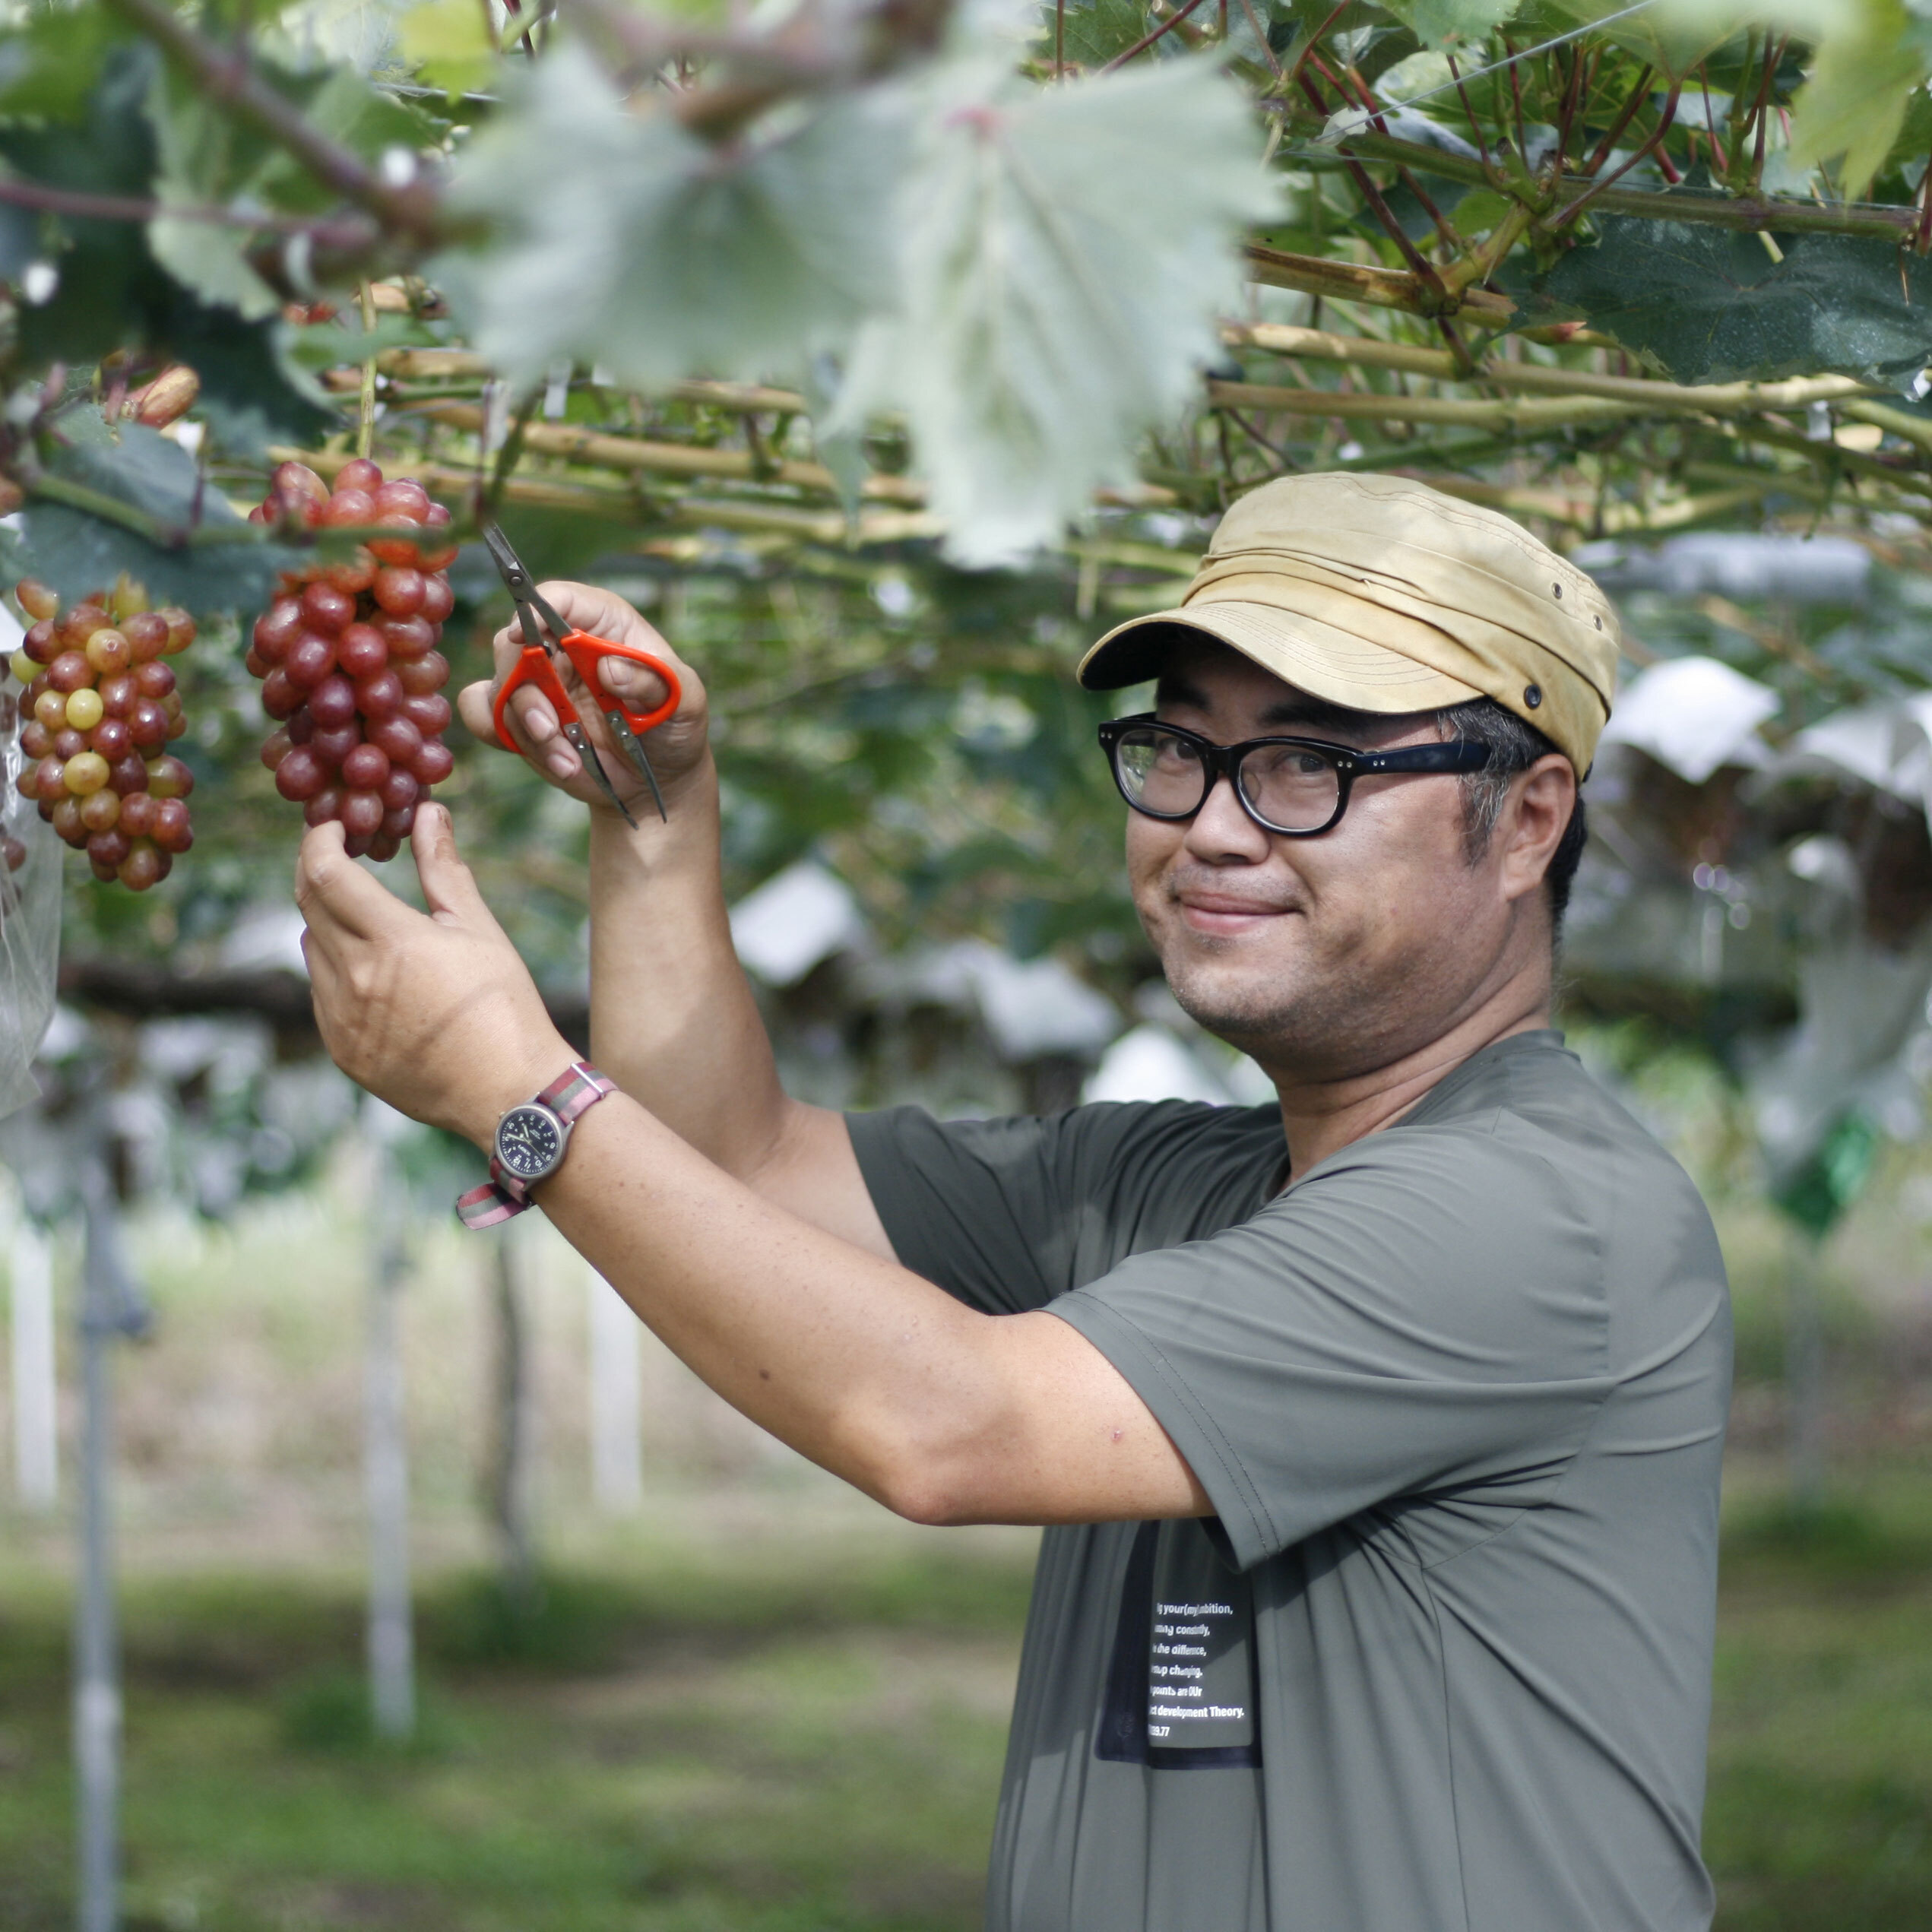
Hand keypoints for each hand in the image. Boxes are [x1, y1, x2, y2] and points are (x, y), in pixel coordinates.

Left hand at [296, 804, 574, 1145]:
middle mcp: (356, 980)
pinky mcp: (342, 1050)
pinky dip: (335, 969)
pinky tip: (375, 973)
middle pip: (308, 905)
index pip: (326, 873)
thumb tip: (428, 812)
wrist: (508, 1092)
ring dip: (327, 922)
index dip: (319, 841)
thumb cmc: (505, 1006)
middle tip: (339, 857)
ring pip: (310, 948)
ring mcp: (342, 1019)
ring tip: (367, 919)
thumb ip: (443, 869)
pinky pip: (320, 993)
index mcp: (393, 942)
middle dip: (317, 871)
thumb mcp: (479, 930)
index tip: (332, 827)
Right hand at [456, 581, 710, 820]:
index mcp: (604, 624)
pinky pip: (482, 713)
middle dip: (526, 689)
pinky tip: (555, 761)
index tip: (522, 636)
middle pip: (513, 643)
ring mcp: (538, 682)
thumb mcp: (685, 702)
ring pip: (500, 687)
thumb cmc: (674, 727)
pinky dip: (506, 737)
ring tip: (570, 759)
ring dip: (526, 727)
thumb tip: (609, 667)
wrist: (657, 780)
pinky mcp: (519, 717)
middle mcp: (563, 646)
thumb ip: (654, 681)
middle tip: (550, 728)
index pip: (559, 598)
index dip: (534, 609)